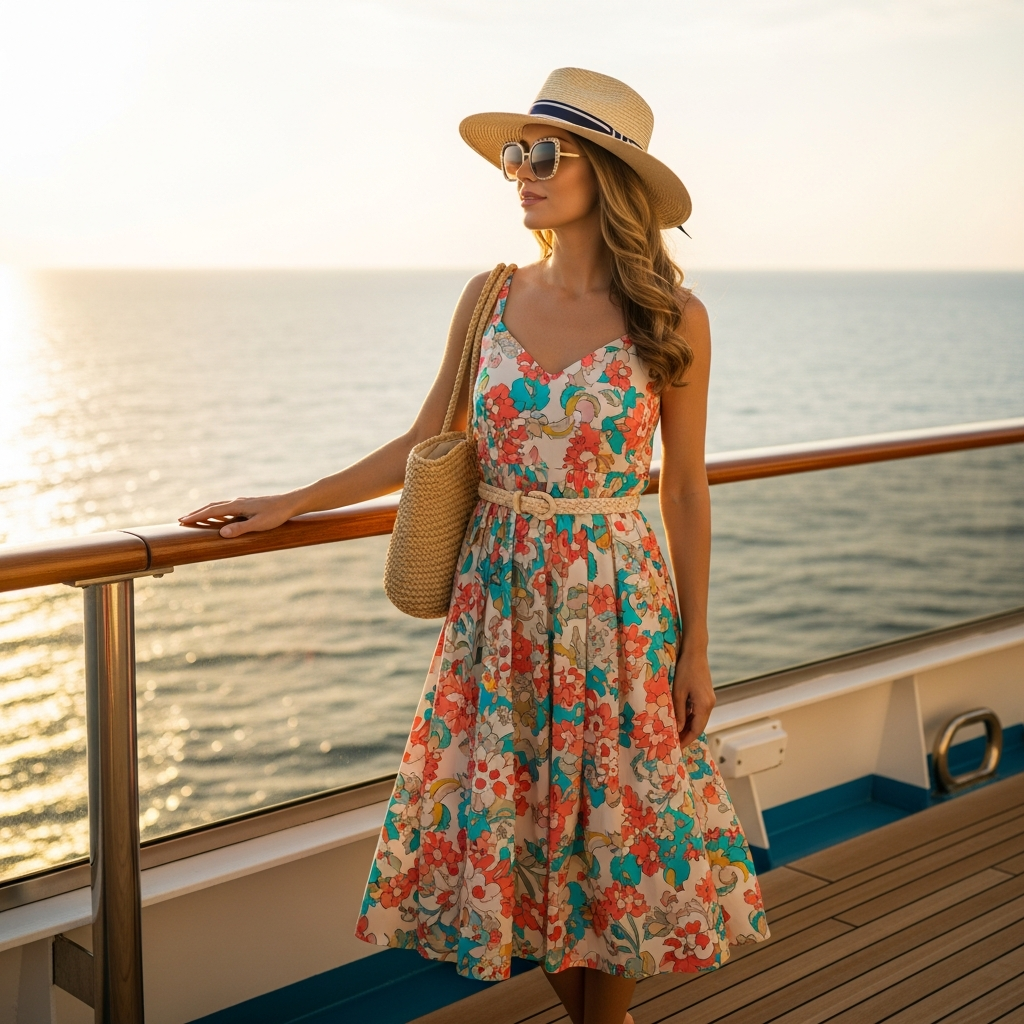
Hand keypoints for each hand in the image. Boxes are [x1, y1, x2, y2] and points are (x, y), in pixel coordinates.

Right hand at [178, 492, 303, 538]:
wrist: (291, 503)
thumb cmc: (276, 515)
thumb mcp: (259, 524)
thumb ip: (240, 529)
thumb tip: (221, 533)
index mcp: (237, 506)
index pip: (211, 511)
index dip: (196, 516)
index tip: (181, 521)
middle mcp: (237, 501)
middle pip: (212, 506)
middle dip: (196, 513)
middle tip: (181, 519)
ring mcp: (242, 502)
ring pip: (219, 506)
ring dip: (205, 511)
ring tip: (195, 517)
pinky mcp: (247, 504)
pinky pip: (226, 507)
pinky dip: (216, 511)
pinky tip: (217, 516)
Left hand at [673, 647, 715, 746]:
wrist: (695, 652)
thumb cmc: (685, 670)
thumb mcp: (678, 692)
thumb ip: (678, 711)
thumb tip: (677, 729)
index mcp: (704, 705)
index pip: (696, 730)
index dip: (686, 740)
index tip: (676, 748)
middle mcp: (710, 704)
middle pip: (698, 726)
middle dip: (686, 735)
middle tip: (673, 744)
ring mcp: (709, 700)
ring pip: (698, 719)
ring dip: (687, 727)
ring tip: (673, 733)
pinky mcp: (706, 695)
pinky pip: (698, 711)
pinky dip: (689, 717)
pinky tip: (679, 719)